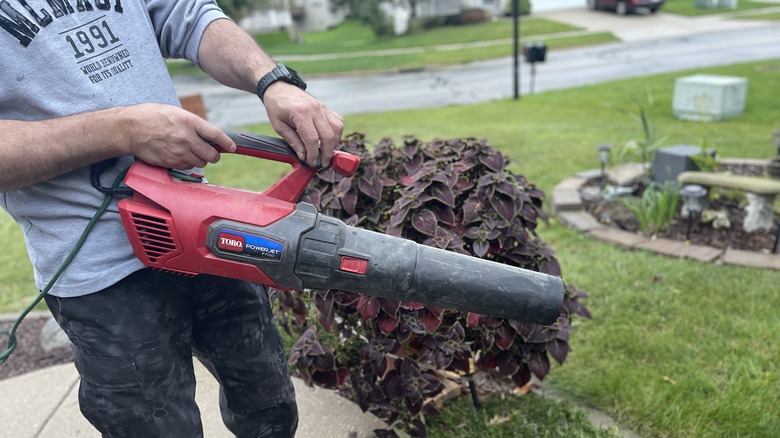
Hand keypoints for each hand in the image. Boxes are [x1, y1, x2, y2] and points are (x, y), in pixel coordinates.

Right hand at [119, 103, 235, 168]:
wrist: (129, 128)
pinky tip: (178, 155)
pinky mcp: (170, 162)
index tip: (232, 147)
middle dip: (213, 156)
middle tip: (210, 153)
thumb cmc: (151, 117)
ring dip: (199, 159)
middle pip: (211, 155)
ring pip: (200, 163)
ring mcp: (178, 152)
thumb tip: (207, 135)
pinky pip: (186, 167)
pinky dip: (186, 164)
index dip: (227, 143)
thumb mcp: (175, 112)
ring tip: (189, 151)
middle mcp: (186, 138)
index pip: (216, 135)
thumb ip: (192, 124)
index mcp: (189, 121)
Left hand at [262, 84, 343, 167]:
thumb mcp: (279, 126)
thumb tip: (304, 156)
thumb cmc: (277, 107)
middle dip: (327, 153)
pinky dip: (337, 133)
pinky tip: (330, 140)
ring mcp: (322, 107)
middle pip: (328, 135)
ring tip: (327, 152)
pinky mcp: (325, 107)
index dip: (313, 154)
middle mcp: (315, 109)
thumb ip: (293, 141)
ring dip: (335, 143)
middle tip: (322, 163)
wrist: (279, 87)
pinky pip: (338, 121)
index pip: (313, 139)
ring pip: (337, 128)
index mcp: (301, 114)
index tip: (311, 163)